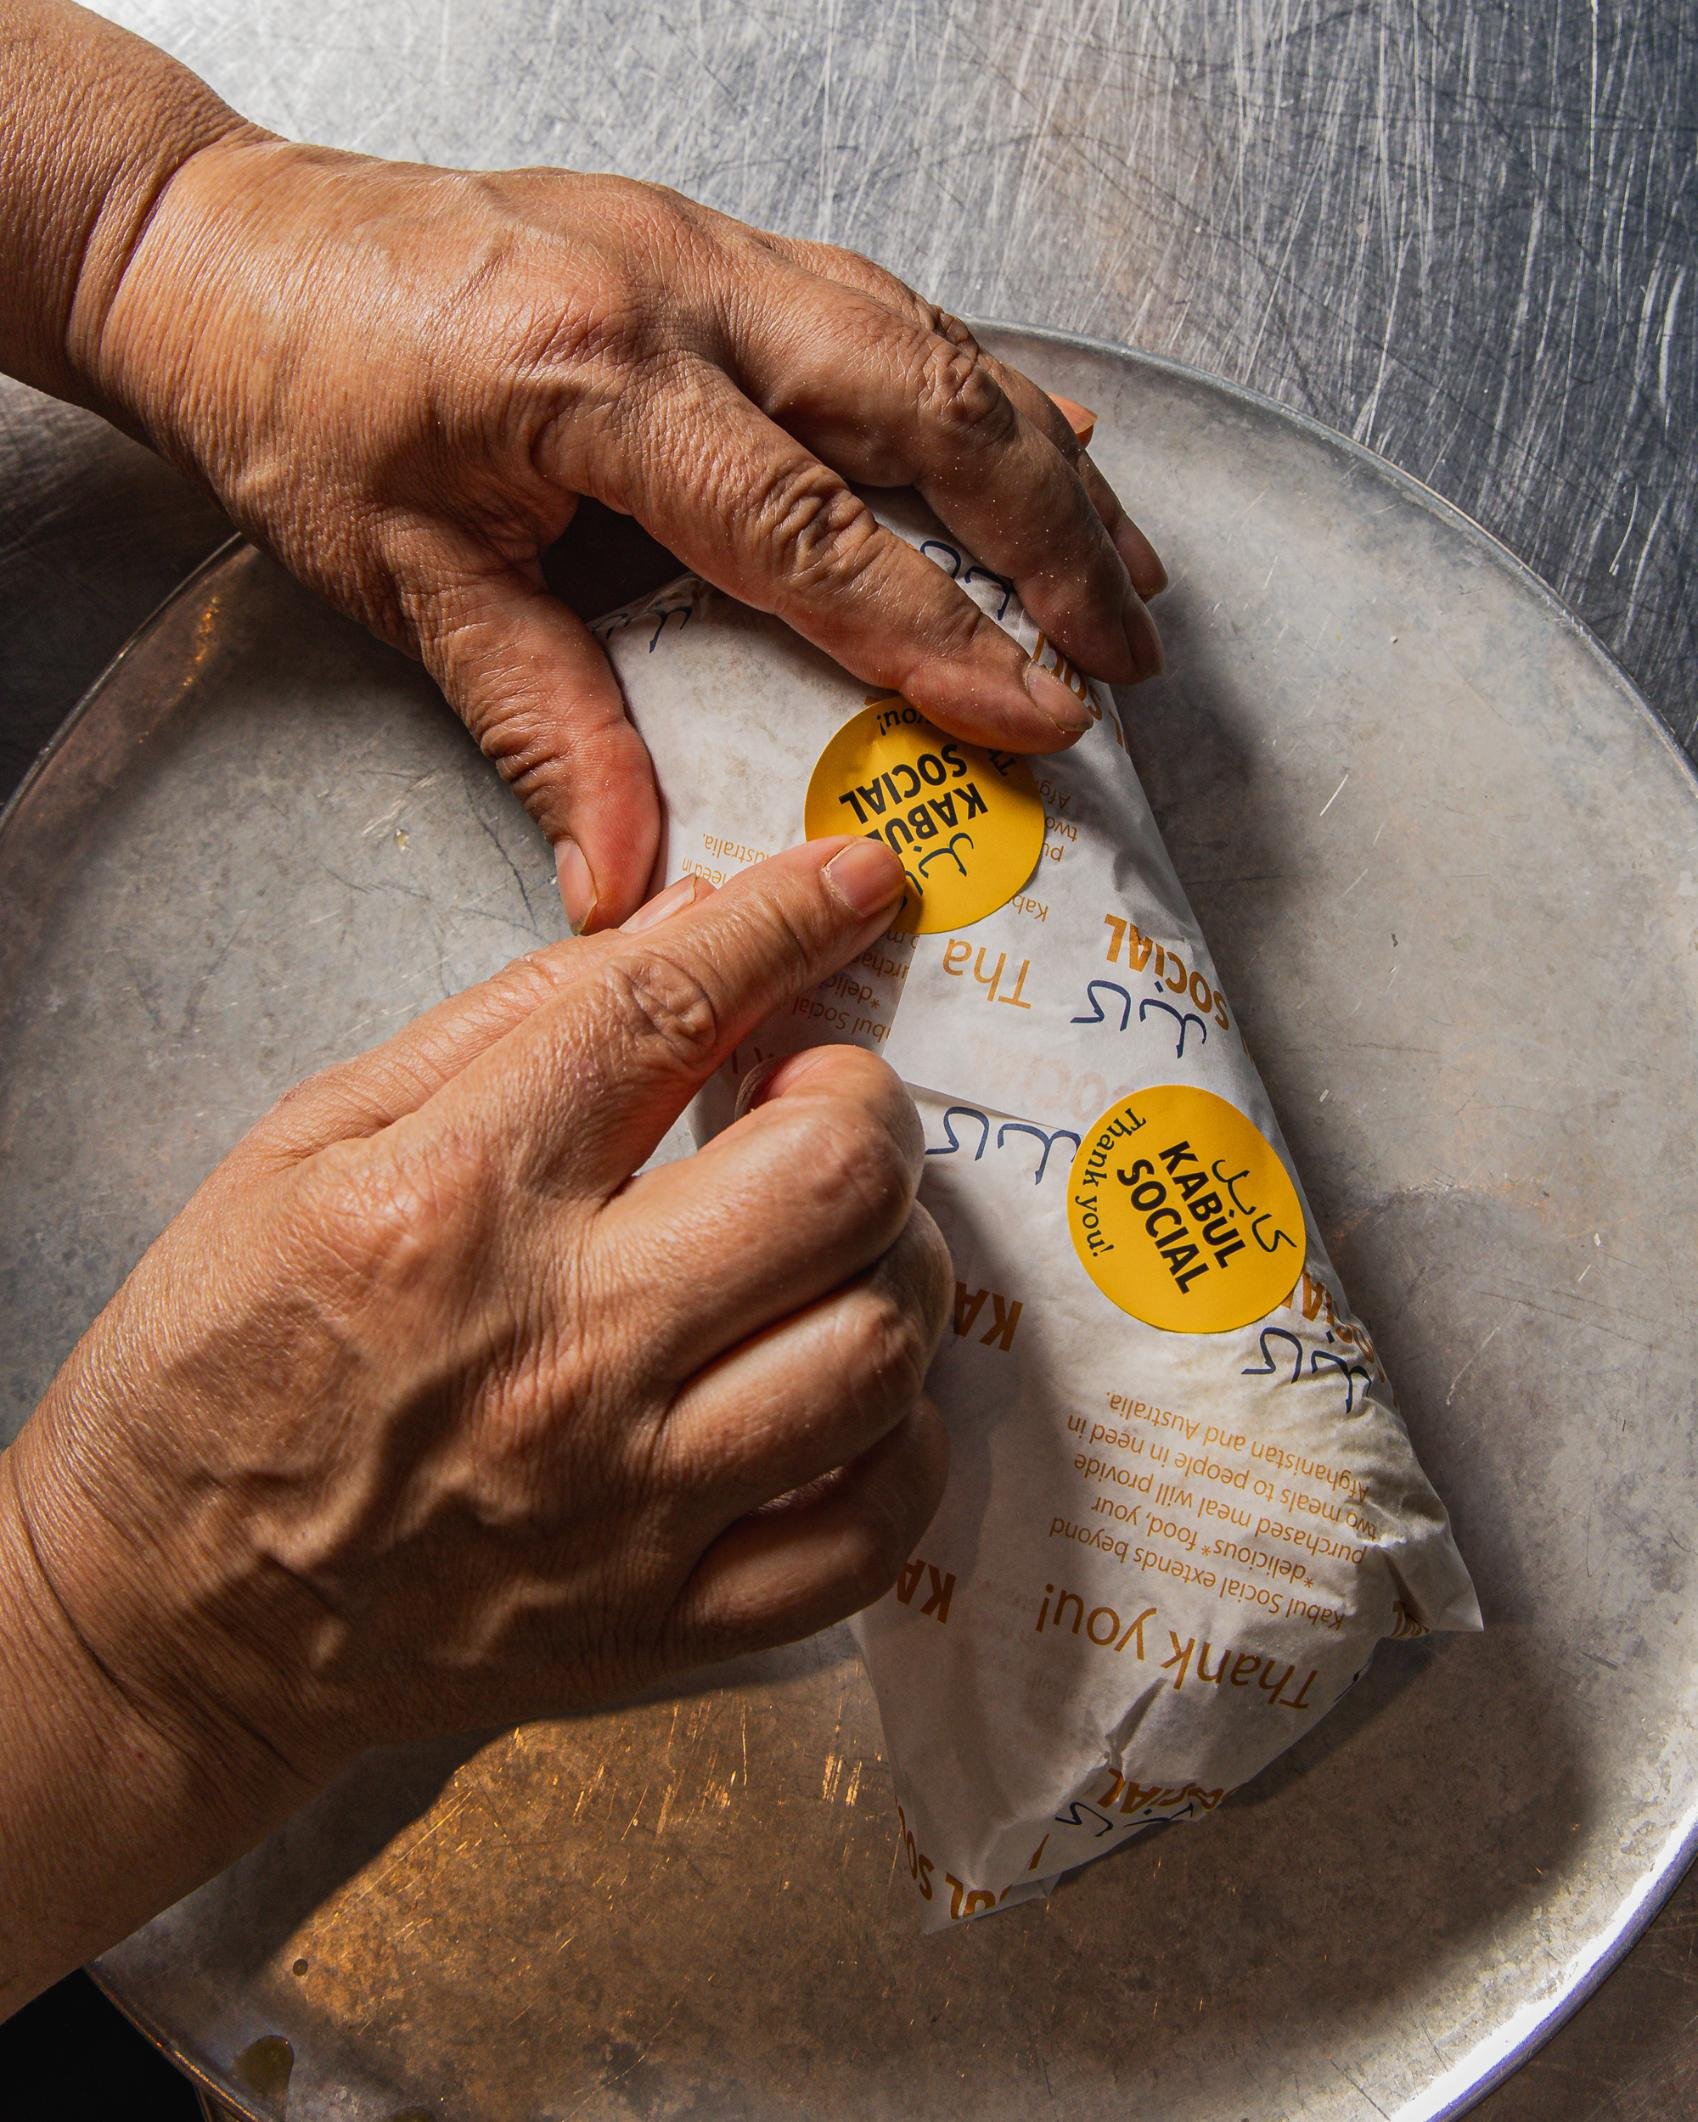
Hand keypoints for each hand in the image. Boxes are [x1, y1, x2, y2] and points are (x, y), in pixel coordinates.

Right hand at [3, 838, 948, 1818]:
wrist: (166, 1615)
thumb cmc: (222, 1362)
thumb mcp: (308, 1140)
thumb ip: (511, 1022)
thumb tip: (694, 925)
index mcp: (452, 1203)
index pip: (671, 1014)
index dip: (790, 920)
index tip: (854, 880)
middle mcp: (558, 1351)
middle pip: (832, 1182)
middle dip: (869, 1105)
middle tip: (827, 1103)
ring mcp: (624, 1505)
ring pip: (877, 1350)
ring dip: (899, 1264)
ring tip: (839, 1246)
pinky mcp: (661, 1625)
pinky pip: (871, 1533)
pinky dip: (901, 1443)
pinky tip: (845, 1389)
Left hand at [82, 138, 1164, 927]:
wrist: (229, 246)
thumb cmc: (296, 399)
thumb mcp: (400, 581)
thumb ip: (538, 722)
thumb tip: (625, 883)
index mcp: (596, 377)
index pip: (812, 530)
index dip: (941, 634)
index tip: (1043, 716)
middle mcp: (681, 289)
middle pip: (923, 412)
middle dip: (1053, 544)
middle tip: (1132, 656)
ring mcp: (707, 246)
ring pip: (929, 348)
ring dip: (1044, 467)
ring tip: (1132, 572)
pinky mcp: (710, 241)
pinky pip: (883, 306)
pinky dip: (978, 384)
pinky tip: (1044, 437)